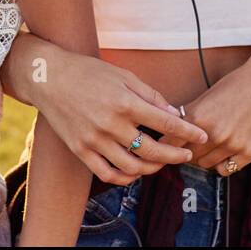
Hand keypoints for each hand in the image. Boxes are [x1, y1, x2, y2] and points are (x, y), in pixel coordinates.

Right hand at [30, 48, 208, 184]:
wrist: (48, 78)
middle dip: (175, 155)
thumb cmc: (89, 72)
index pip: (164, 122)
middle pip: (152, 150)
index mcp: (124, 102)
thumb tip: (174, 113)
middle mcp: (110, 124)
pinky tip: (136, 171)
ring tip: (162, 162)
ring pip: (132, 166)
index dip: (187, 132)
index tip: (202, 136)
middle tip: (186, 155)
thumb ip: (149, 95)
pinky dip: (126, 177)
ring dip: (153, 168)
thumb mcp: (123, 76)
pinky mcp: (80, 151)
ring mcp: (94, 140)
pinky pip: (108, 174)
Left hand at [166, 46, 250, 173]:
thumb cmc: (235, 85)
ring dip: (204, 156)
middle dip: (186, 150)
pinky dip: (222, 163)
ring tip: (210, 144)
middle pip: (188, 156)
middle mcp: (214, 134)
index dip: (168, 144)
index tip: (168, 144)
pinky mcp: (250, 153)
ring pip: (205, 164)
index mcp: (198, 117)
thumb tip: (168, 133)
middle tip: (190, 144)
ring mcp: (233, 146)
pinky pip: (226, 170)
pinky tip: (225, 150)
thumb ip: (188, 116)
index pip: (171, 142)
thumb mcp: (205, 97)